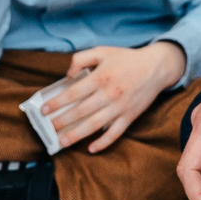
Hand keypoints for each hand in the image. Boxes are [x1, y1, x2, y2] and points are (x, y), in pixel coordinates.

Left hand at [43, 41, 182, 152]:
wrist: (156, 67)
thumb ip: (81, 59)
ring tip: (63, 141)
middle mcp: (109, 94)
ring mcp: (120, 107)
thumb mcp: (102, 51)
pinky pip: (115, 133)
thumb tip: (68, 74)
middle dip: (62, 121)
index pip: (73, 93)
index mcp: (100, 77)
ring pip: (95, 125)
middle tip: (49, 128)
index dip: (57, 102)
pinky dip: (103, 143)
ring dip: (77, 135)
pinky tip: (91, 148)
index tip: (44, 110)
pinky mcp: (130, 117)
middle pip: (80, 111)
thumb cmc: (126, 59)